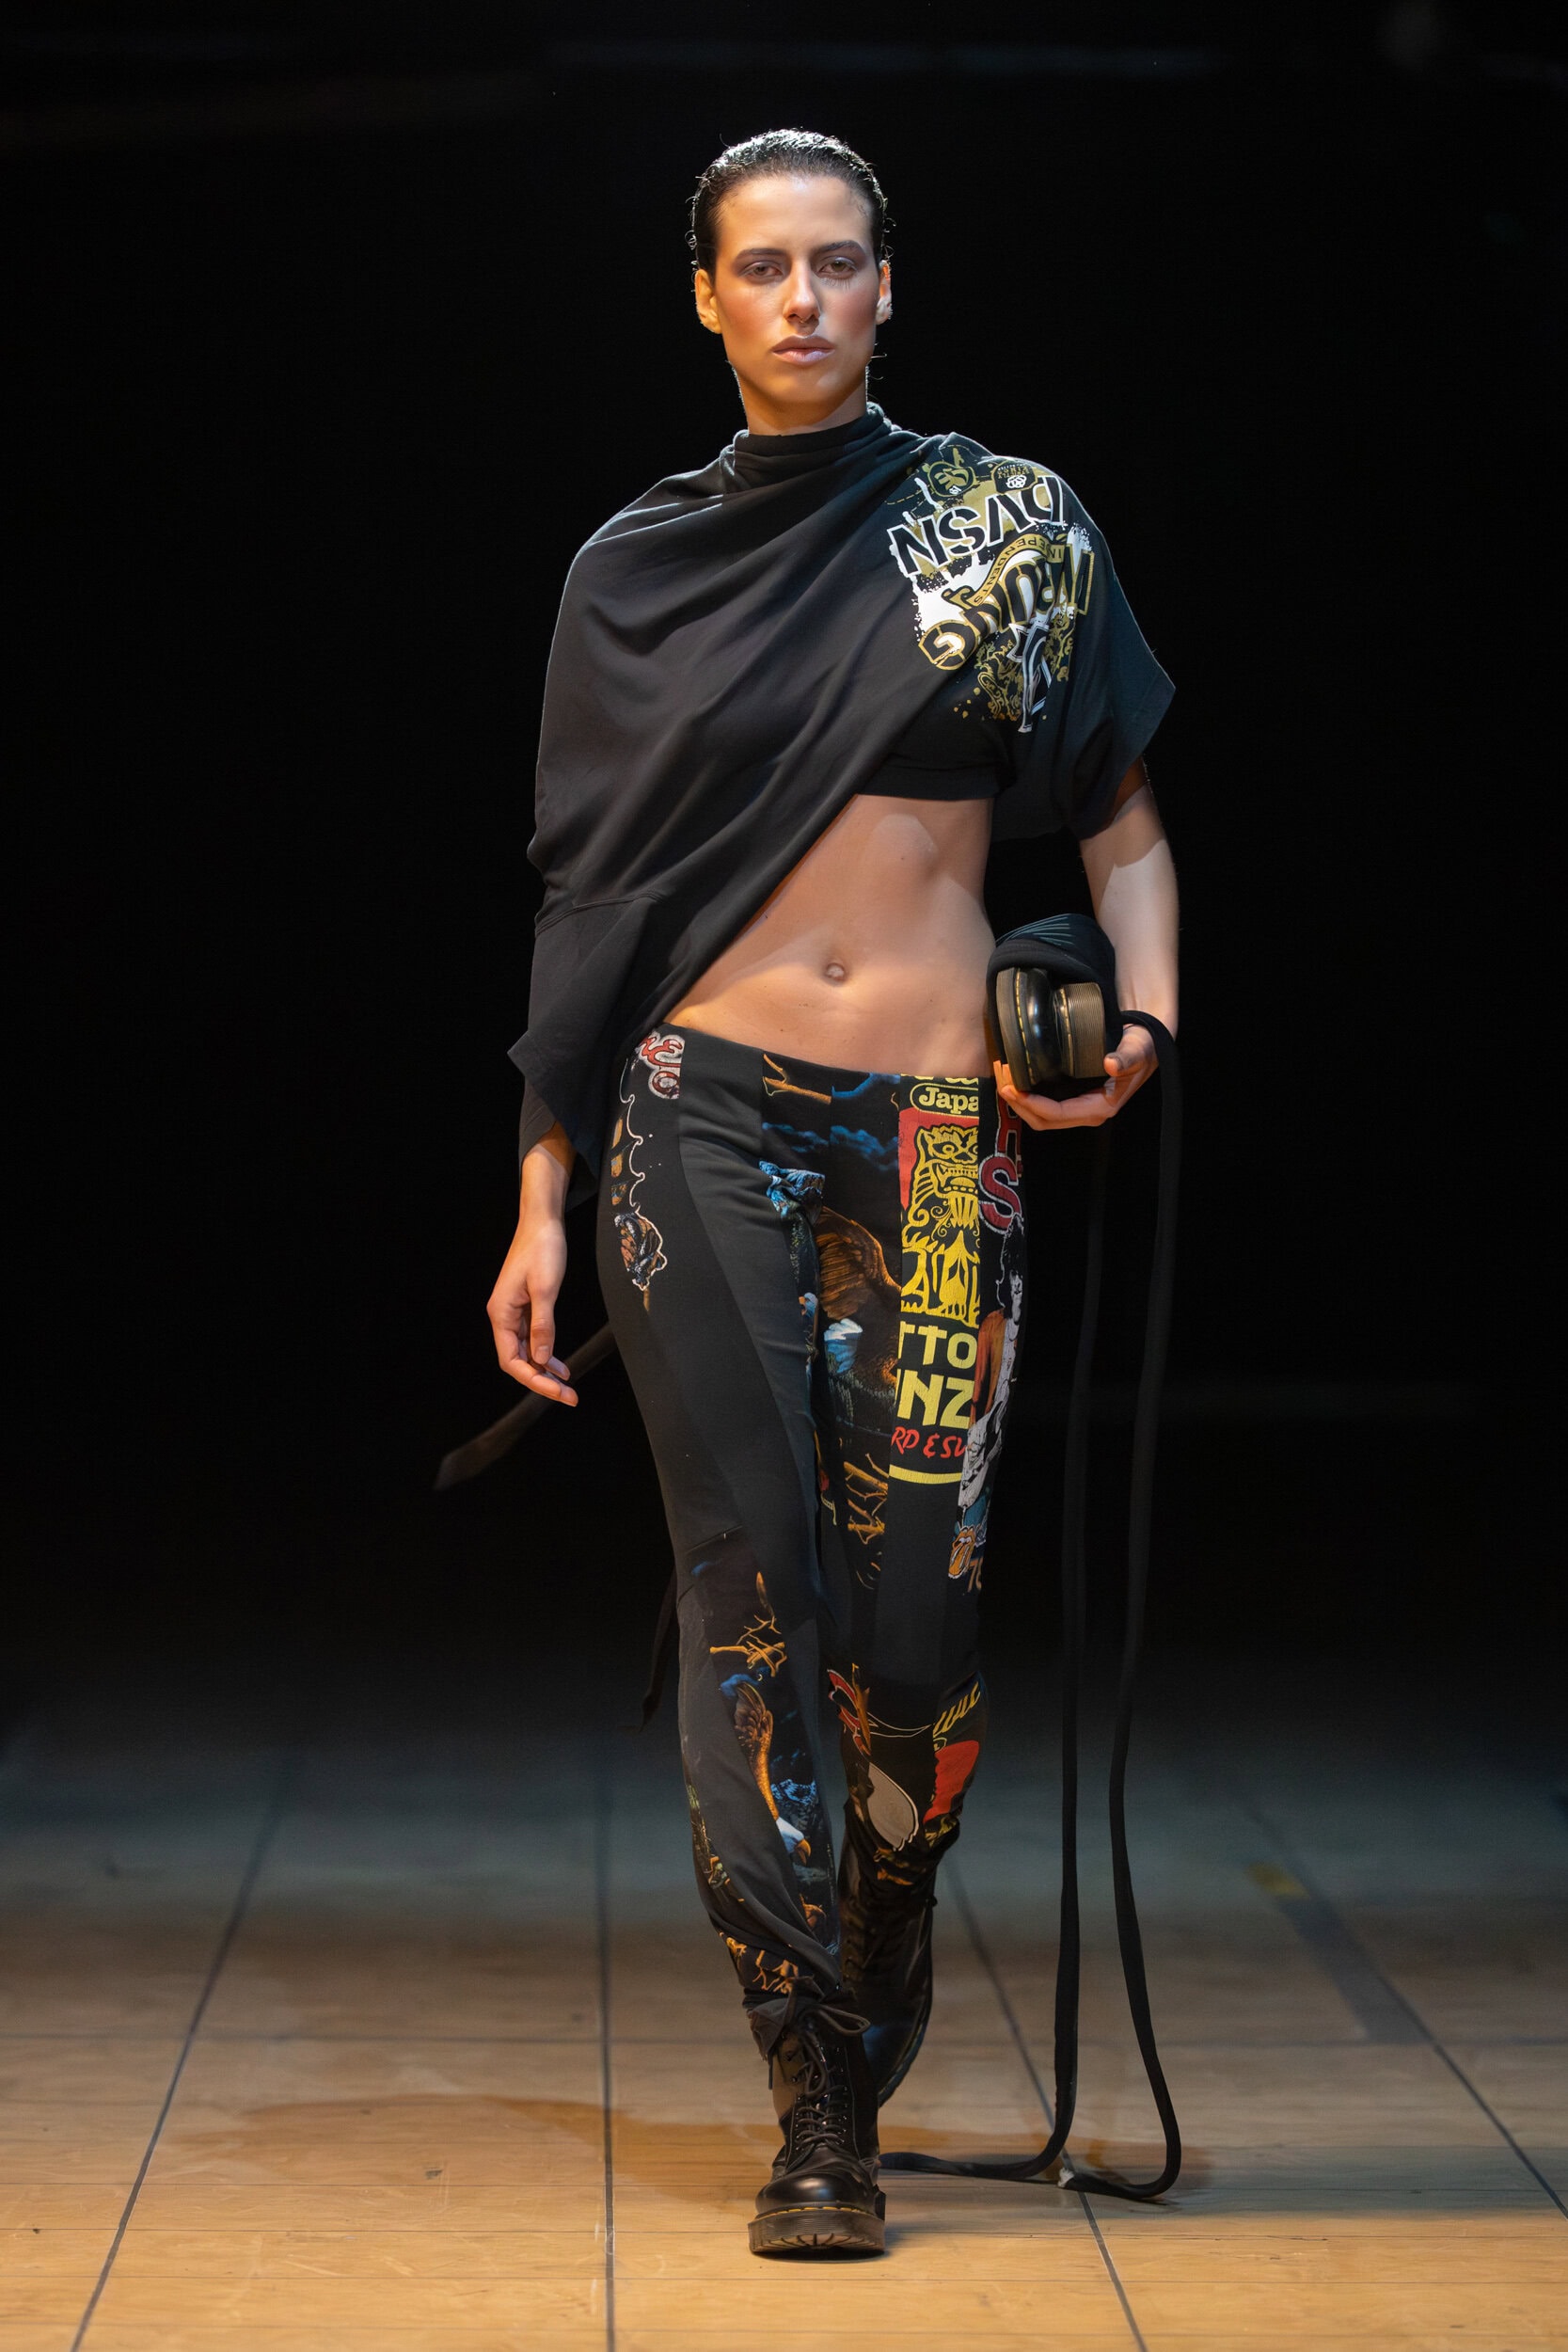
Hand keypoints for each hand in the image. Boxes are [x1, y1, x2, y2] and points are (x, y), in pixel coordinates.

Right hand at [486, 1208, 578, 1403]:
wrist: (542, 1222)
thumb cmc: (542, 1250)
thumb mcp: (545, 1289)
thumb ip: (543, 1326)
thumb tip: (542, 1359)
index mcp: (501, 1314)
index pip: (512, 1360)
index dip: (533, 1379)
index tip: (557, 1391)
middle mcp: (503, 1316)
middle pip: (518, 1360)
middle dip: (541, 1380)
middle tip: (569, 1396)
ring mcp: (513, 1312)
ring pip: (527, 1351)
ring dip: (545, 1370)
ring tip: (567, 1386)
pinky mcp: (525, 1306)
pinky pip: (533, 1338)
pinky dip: (547, 1352)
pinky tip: (560, 1364)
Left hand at [994, 1024, 1158, 1131]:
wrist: (1146, 1047)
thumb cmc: (1142, 1048)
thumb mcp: (1138, 1050)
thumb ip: (1127, 1057)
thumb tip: (1111, 1063)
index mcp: (1100, 1108)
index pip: (1057, 1114)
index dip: (1032, 1103)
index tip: (1012, 1087)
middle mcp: (1086, 1113)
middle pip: (1042, 1120)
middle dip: (1018, 1103)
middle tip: (1002, 1078)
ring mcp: (1078, 1108)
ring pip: (1040, 1116)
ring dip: (1018, 1100)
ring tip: (1003, 1075)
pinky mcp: (1072, 1099)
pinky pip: (1043, 1105)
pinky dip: (1025, 1095)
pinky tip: (1014, 1077)